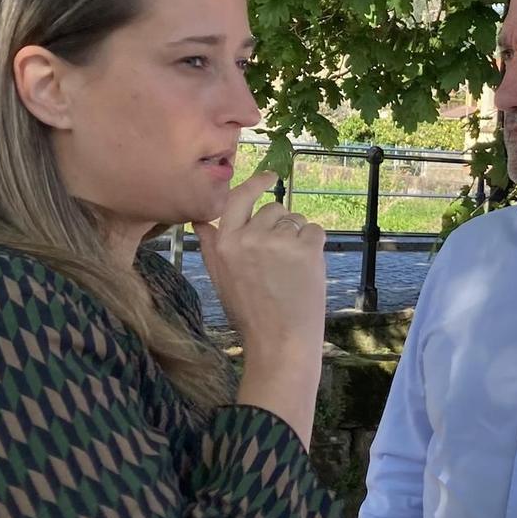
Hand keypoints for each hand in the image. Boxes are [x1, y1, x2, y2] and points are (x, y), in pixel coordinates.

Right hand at [195, 170, 327, 441]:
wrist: (280, 341)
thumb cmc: (250, 314)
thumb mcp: (220, 279)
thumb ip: (212, 247)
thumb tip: (201, 222)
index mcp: (224, 242)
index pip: (238, 199)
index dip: (256, 184)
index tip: (270, 177)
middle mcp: (248, 236)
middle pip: (273, 210)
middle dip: (282, 225)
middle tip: (282, 257)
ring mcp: (278, 241)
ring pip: (296, 220)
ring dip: (299, 237)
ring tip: (293, 268)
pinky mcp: (305, 248)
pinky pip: (315, 231)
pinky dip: (315, 246)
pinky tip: (307, 269)